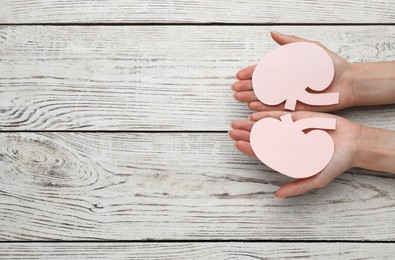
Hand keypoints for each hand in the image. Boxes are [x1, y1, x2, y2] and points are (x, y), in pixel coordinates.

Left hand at [228, 111, 361, 197]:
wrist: (353, 144)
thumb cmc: (336, 163)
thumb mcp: (317, 179)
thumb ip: (298, 186)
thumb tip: (277, 196)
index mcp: (287, 157)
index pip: (264, 153)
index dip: (249, 149)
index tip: (237, 144)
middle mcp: (286, 143)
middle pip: (261, 139)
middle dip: (245, 135)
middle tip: (230, 131)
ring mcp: (291, 129)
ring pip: (266, 127)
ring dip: (250, 124)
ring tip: (236, 122)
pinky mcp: (299, 117)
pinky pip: (279, 115)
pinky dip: (266, 114)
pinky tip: (254, 113)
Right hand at [232, 31, 354, 111]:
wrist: (347, 81)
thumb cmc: (330, 64)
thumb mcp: (309, 48)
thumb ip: (290, 43)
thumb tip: (271, 33)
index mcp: (286, 70)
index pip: (263, 72)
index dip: (250, 74)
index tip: (238, 76)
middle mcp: (285, 84)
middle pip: (261, 86)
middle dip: (247, 88)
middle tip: (235, 90)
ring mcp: (289, 97)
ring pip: (266, 98)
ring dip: (252, 98)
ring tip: (240, 98)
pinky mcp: (295, 108)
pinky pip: (277, 109)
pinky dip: (265, 108)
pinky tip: (254, 107)